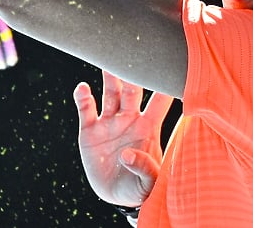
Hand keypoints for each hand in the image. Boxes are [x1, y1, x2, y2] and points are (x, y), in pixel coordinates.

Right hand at [73, 70, 173, 206]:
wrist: (116, 195)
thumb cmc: (140, 187)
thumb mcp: (148, 183)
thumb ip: (144, 169)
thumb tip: (128, 155)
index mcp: (148, 128)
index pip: (160, 101)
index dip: (165, 84)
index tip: (169, 65)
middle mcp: (129, 119)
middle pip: (132, 91)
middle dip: (133, 75)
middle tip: (133, 57)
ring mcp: (109, 122)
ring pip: (110, 94)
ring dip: (109, 79)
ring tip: (108, 64)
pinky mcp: (90, 130)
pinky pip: (86, 110)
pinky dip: (83, 98)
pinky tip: (82, 88)